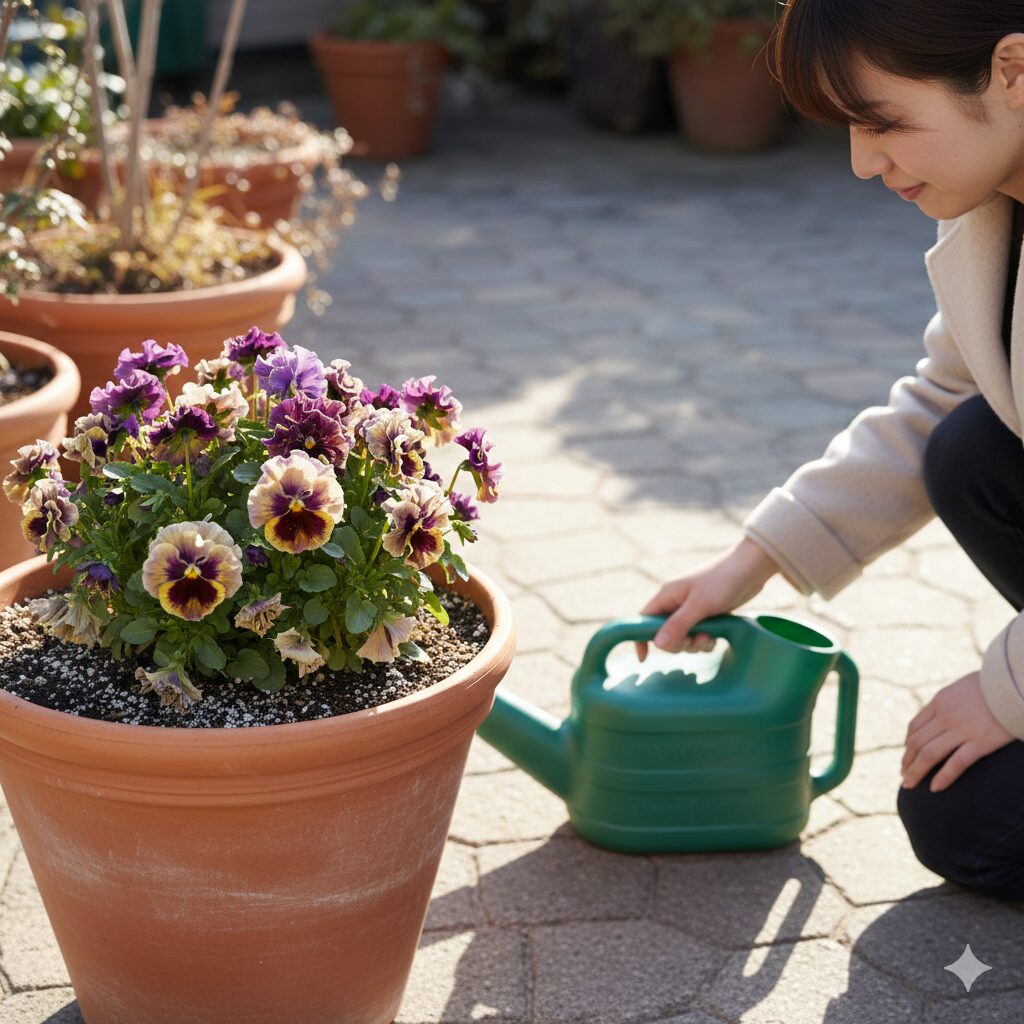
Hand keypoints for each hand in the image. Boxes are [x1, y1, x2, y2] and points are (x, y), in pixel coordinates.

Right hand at [635, 538, 780, 661]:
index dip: (641, 638)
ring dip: (695, 643)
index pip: (644, 619)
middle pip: (665, 634)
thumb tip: (657, 645)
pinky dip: (706, 640)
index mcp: (667, 595)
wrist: (752, 567)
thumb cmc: (723, 580)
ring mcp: (692, 609)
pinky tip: (717, 637)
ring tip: (710, 637)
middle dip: (679, 643)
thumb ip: (678, 625)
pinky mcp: (707, 614)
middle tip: (694, 641)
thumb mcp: (699, 605)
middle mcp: (676, 602)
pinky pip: (699, 635)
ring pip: (684, 637)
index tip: (643, 658)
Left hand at [901, 671, 1013, 792]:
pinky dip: (943, 777)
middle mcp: (946, 716)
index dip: (907, 745)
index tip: (907, 757)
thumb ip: (949, 702)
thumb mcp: (962, 688)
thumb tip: (941, 715)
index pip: (915, 727)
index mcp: (940, 702)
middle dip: (907, 761)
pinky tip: (934, 788)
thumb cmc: (993, 685)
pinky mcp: (982, 742)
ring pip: (930, 754)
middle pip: (917, 742)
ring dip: (916, 771)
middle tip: (904, 775)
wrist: (1015, 683)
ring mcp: (963, 729)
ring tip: (910, 785)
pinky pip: (957, 763)